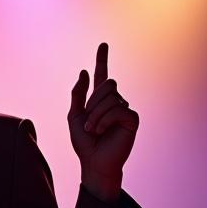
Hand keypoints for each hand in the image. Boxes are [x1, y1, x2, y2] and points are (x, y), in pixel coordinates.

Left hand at [68, 43, 137, 198]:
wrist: (93, 162)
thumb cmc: (84, 143)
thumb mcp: (74, 116)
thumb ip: (78, 95)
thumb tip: (84, 72)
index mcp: (100, 101)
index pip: (102, 76)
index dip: (102, 60)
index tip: (102, 45)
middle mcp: (115, 102)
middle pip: (107, 84)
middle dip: (93, 103)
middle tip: (89, 124)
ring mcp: (124, 109)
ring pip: (110, 97)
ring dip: (96, 115)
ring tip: (94, 131)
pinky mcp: (132, 119)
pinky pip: (118, 109)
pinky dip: (104, 120)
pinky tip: (102, 131)